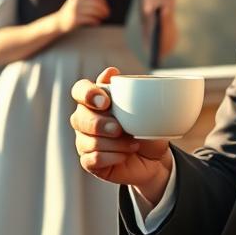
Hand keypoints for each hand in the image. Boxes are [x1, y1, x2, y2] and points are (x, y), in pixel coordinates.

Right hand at [57, 0, 110, 32]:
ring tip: (103, 17)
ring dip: (100, 14)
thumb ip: (85, 1)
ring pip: (93, 11)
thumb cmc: (70, 14)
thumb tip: (103, 3)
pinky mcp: (75, 19)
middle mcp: (75, 2)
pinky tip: (97, 22)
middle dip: (103, 8)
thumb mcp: (76, 3)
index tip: (106, 5)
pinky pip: (89, 19)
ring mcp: (74, 10)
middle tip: (107, 13)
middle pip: (94, 3)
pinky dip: (95, 20)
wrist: (58, 23)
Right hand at [70, 67, 172, 196]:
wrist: (156, 158)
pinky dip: (111, 157)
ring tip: (133, 145)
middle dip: (99, 124)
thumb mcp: (145, 108)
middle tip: (119, 129)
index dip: (87, 94)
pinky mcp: (90, 162)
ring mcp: (85, 142)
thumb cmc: (147, 128)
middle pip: (78, 117)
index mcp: (97, 101)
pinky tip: (124, 155)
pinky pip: (91, 159)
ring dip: (113, 144)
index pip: (79, 90)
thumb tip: (111, 72)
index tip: (105, 102)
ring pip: (86, 141)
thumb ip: (127, 90)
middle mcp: (86, 119)